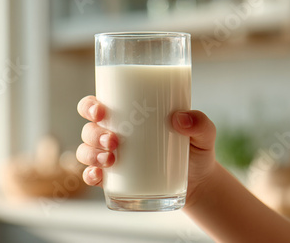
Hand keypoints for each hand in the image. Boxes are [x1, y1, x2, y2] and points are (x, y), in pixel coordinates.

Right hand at [76, 95, 216, 206]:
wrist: (199, 183)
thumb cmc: (195, 150)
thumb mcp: (204, 134)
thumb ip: (199, 122)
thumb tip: (180, 119)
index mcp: (126, 115)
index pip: (97, 105)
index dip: (90, 106)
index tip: (101, 111)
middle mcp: (113, 134)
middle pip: (89, 129)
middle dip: (94, 134)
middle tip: (114, 141)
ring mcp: (112, 157)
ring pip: (86, 151)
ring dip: (91, 154)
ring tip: (111, 159)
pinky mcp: (115, 180)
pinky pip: (92, 175)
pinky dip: (90, 175)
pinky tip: (98, 176)